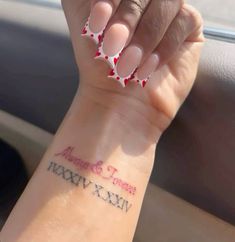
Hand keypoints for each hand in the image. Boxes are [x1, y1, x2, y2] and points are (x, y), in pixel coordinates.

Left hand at [62, 0, 203, 136]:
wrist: (121, 102)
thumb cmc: (101, 67)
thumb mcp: (85, 27)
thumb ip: (91, 0)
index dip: (111, 0)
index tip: (97, 24)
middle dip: (127, 19)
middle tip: (112, 48)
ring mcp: (168, 11)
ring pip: (167, 2)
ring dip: (145, 37)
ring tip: (129, 64)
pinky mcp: (187, 26)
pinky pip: (184, 21)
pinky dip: (164, 46)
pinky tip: (149, 67)